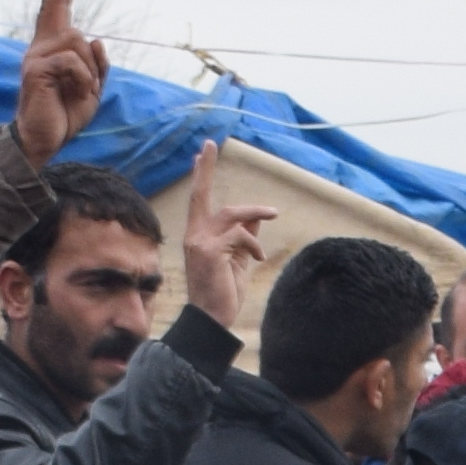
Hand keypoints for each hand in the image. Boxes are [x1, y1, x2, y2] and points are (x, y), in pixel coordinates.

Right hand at [7, 0, 107, 160]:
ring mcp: (35, 56)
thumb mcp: (91, 88)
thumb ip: (96, 65)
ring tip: (77, 93)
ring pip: (79, 43)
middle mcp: (40, 46)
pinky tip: (74, 95)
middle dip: (84, 37)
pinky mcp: (34, 69)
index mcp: (53, 47)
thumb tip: (96, 41)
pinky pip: (73, 62)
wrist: (43, 141)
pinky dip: (83, 80)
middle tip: (80, 66)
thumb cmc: (65, 114)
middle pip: (74, 25)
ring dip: (89, 73)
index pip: (58, 5)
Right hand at [178, 144, 272, 329]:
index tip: (200, 154)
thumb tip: (257, 216)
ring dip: (254, 212)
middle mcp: (193, 235)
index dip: (200, 177)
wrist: (213, 320)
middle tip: (209, 144)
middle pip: (202, 195)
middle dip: (205, 168)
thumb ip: (245, 237)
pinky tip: (257, 258)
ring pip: (230, 214)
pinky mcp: (208, 250)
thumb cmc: (224, 293)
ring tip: (272, 214)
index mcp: (197, 236)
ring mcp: (198, 242)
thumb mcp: (239, 260)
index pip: (198, 201)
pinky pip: (240, 234)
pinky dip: (253, 243)